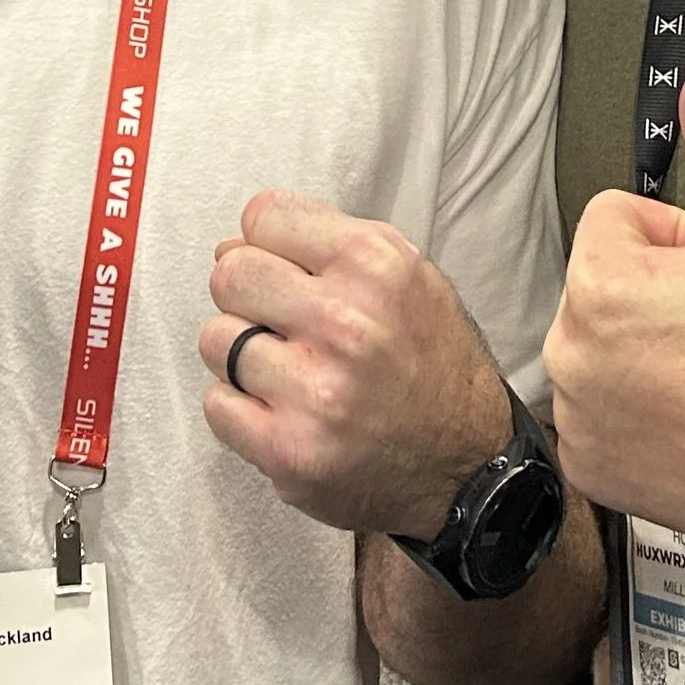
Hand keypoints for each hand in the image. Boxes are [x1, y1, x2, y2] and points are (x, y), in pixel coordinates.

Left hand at [201, 197, 513, 535]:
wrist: (468, 467)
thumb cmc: (433, 367)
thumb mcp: (409, 276)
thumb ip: (325, 242)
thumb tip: (231, 243)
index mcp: (376, 266)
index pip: (263, 217)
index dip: (266, 242)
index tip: (283, 268)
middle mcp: (346, 323)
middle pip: (230, 274)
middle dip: (247, 295)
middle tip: (280, 322)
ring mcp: (315, 391)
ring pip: (216, 339)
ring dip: (242, 355)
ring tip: (289, 370)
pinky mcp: (288, 450)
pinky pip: (216, 403)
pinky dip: (241, 408)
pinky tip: (284, 410)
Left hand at [544, 49, 684, 546]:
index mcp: (601, 281)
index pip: (618, 218)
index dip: (678, 239)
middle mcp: (568, 349)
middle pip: (604, 281)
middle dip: (656, 293)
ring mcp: (575, 415)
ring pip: (600, 345)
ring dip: (641, 350)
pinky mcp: (588, 466)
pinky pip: (598, 411)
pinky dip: (634, 413)